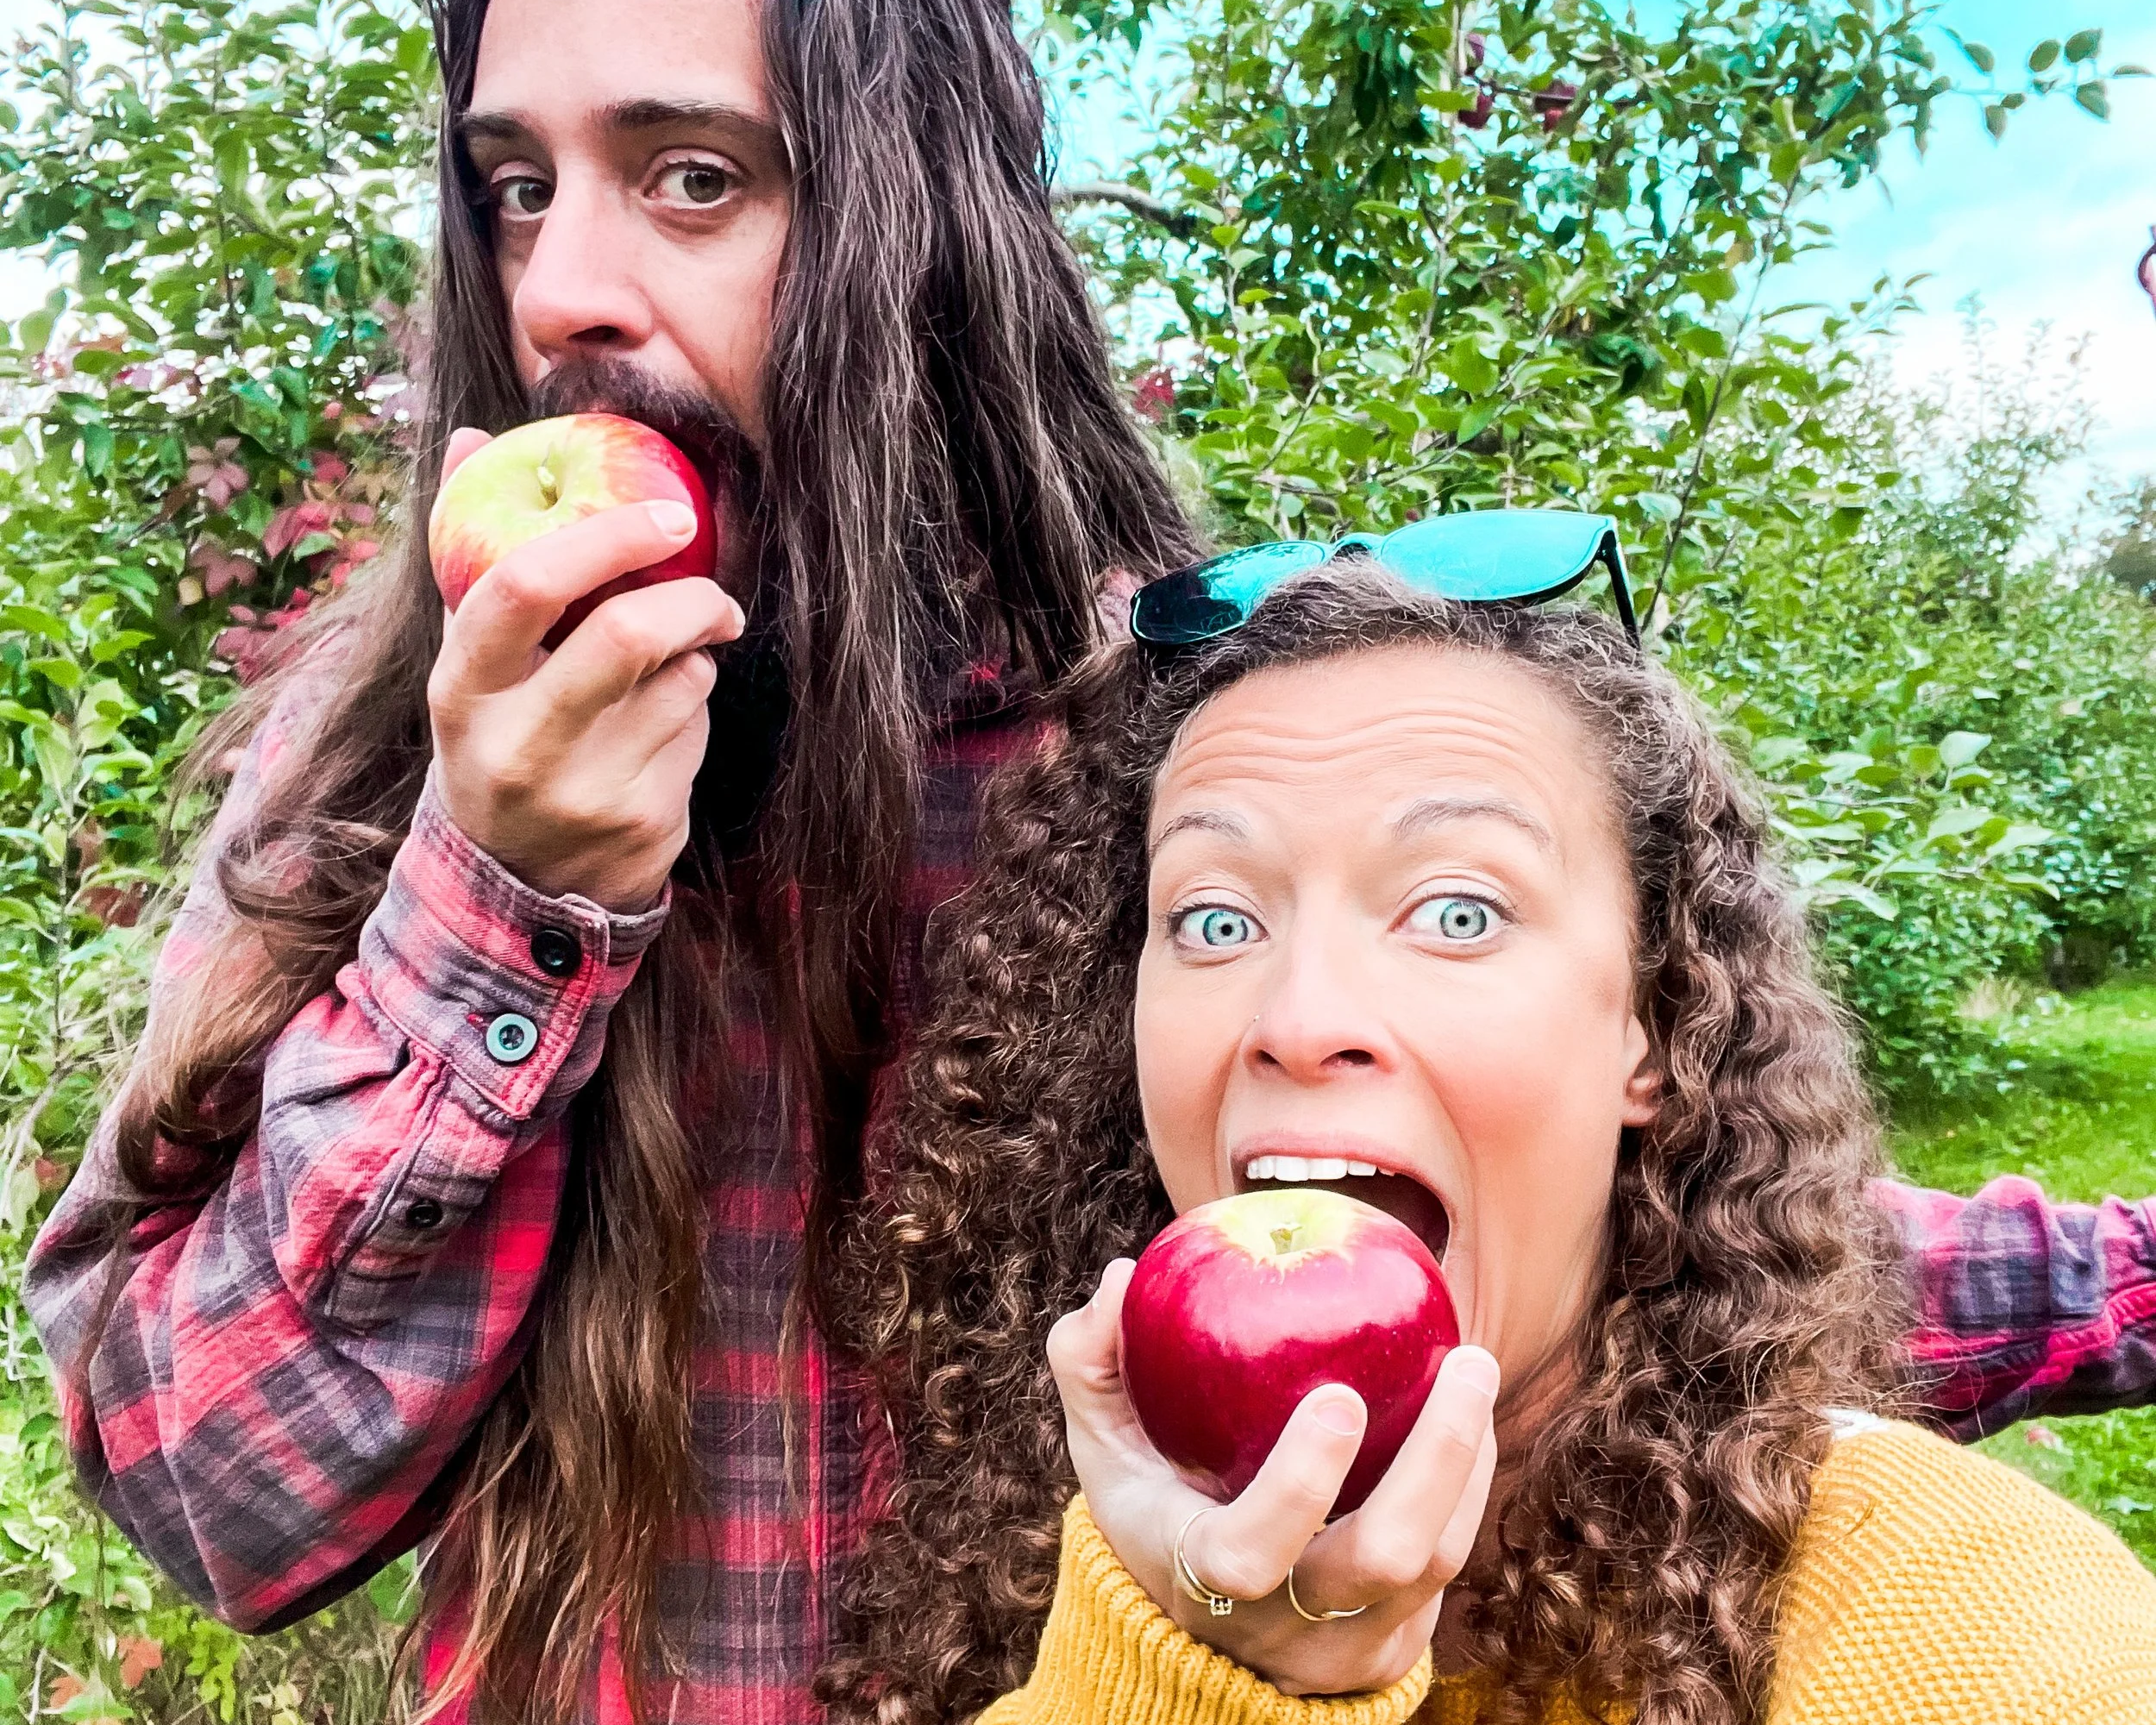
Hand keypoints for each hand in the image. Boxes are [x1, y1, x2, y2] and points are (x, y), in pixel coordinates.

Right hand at [426, 427, 743, 911]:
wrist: (522, 882)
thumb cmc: (501, 737)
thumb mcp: (471, 661)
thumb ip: (472, 554)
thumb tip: (470, 438)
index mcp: (462, 688)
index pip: (522, 585)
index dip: (606, 536)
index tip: (670, 517)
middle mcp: (517, 742)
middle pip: (627, 633)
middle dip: (692, 598)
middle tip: (716, 593)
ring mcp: (584, 789)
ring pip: (681, 680)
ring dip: (694, 658)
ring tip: (669, 669)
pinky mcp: (643, 821)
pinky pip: (699, 728)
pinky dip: (697, 708)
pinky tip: (664, 726)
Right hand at [1047, 1257, 1498, 1697]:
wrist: (1205, 1630)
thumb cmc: (1151, 1501)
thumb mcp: (1103, 1441)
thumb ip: (1090, 1360)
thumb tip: (1122, 1275)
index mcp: (1200, 1578)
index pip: (1249, 1555)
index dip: (1298, 1487)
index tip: (1342, 1395)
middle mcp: (1283, 1623)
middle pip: (1378, 1560)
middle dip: (1434, 1460)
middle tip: (1466, 1359)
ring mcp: (1347, 1639)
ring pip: (1433, 1561)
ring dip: (1465, 1462)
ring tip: (1473, 1369)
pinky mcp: (1396, 1639)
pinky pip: (1449, 1563)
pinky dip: (1468, 1485)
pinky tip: (1468, 1412)